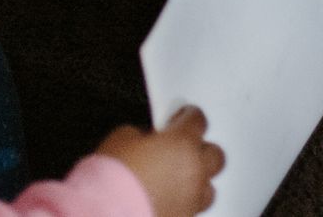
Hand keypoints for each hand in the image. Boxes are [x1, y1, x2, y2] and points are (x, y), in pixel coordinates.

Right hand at [95, 106, 224, 216]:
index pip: (198, 120)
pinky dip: (185, 199)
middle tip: (183, 146)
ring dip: (198, 178)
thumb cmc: (112, 178)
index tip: (183, 117)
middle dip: (201, 148)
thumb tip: (147, 140)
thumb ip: (142, 134)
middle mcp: (194, 172)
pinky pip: (193, 206)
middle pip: (215, 154)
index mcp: (182, 144)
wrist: (107, 212)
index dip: (188, 116)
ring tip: (180, 176)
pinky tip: (169, 196)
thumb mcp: (121, 137)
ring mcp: (192, 199)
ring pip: (209, 186)